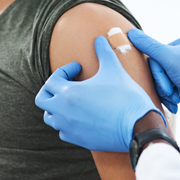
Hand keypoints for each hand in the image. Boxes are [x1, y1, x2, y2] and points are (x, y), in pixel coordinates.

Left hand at [35, 36, 165, 152]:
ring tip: (73, 99)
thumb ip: (103, 51)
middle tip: (67, 82)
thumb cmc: (125, 97)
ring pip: (50, 118)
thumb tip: (99, 38)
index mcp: (68, 94)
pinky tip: (81, 115)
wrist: (138, 127)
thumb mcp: (114, 69)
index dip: (64, 70)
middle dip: (52, 89)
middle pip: (42, 100)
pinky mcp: (79, 140)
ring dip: (57, 106)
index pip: (51, 79)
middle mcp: (63, 113)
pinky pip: (63, 132)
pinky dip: (67, 122)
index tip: (78, 68)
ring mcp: (69, 128)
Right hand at [128, 29, 179, 123]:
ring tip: (175, 101)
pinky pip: (171, 88)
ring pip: (164, 80)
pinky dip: (171, 97)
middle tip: (171, 94)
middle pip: (159, 68)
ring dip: (167, 93)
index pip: (156, 55)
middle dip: (163, 84)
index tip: (167, 85)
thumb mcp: (170, 59)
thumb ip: (149, 46)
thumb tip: (130, 32)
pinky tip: (176, 105)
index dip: (158, 73)